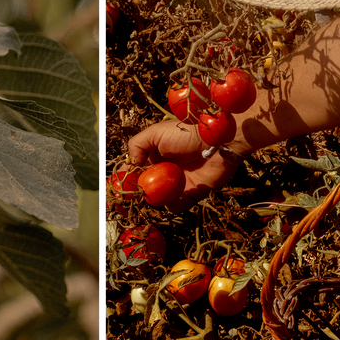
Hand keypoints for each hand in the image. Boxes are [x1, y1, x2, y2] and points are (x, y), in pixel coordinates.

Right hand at [126, 119, 244, 208]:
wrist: (217, 141)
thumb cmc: (185, 133)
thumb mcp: (155, 133)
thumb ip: (137, 145)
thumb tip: (130, 166)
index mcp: (156, 155)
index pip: (137, 170)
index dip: (129, 178)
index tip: (122, 186)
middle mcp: (166, 170)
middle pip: (148, 187)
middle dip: (140, 193)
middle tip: (136, 196)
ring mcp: (179, 183)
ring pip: (161, 199)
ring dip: (155, 200)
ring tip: (154, 197)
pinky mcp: (193, 193)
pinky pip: (178, 206)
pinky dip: (172, 206)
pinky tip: (170, 200)